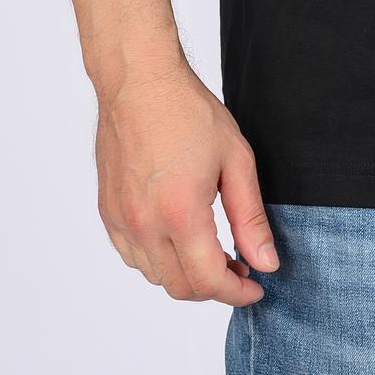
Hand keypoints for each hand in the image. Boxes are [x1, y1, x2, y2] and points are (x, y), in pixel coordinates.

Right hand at [94, 60, 278, 303]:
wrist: (138, 81)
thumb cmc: (188, 111)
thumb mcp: (236, 159)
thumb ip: (250, 218)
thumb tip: (266, 262)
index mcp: (180, 213)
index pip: (208, 281)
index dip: (237, 293)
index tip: (256, 288)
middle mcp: (145, 225)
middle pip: (180, 288)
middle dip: (215, 288)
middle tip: (240, 267)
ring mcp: (121, 220)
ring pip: (155, 276)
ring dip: (186, 275)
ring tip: (213, 252)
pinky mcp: (108, 212)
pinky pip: (133, 256)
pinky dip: (159, 260)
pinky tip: (180, 238)